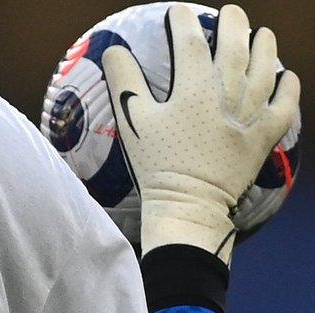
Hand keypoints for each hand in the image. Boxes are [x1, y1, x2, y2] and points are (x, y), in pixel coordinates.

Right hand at [102, 4, 299, 264]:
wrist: (189, 204)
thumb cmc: (156, 164)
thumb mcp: (133, 122)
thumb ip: (124, 82)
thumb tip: (114, 50)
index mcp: (193, 91)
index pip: (190, 44)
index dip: (183, 22)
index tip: (177, 12)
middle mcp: (227, 96)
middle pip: (235, 49)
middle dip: (233, 25)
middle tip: (230, 13)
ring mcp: (250, 115)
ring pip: (265, 70)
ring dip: (265, 47)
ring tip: (262, 34)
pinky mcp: (265, 135)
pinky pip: (284, 104)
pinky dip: (288, 87)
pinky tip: (285, 75)